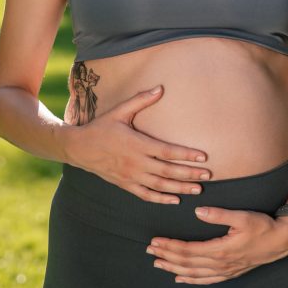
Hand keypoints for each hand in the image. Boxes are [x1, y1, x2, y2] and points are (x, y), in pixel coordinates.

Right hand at [63, 85, 211, 203]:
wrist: (79, 148)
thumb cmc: (101, 127)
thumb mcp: (120, 111)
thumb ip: (141, 100)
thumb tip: (160, 88)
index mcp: (137, 144)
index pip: (167, 152)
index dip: (186, 155)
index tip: (203, 157)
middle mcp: (136, 162)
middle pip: (168, 171)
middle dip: (189, 174)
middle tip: (208, 176)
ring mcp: (131, 176)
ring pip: (160, 186)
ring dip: (180, 188)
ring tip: (198, 189)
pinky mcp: (125, 184)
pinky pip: (146, 195)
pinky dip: (162, 199)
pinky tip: (175, 199)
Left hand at [146, 209, 287, 283]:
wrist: (281, 241)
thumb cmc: (262, 226)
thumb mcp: (242, 216)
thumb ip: (219, 214)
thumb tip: (198, 212)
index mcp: (221, 249)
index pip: (188, 250)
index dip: (170, 246)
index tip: (156, 241)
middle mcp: (220, 264)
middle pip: (187, 263)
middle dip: (167, 256)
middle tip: (150, 251)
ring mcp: (225, 271)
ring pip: (194, 273)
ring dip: (174, 268)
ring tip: (158, 263)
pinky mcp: (230, 272)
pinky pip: (206, 280)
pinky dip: (191, 279)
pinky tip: (180, 278)